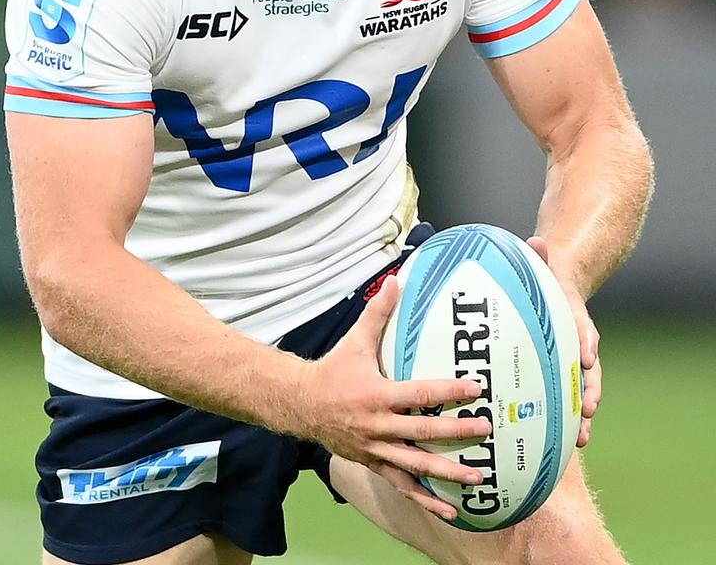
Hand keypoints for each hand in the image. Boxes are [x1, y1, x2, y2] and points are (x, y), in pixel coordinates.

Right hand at [304, 275, 489, 519]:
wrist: (302, 405)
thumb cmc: (334, 370)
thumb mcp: (356, 340)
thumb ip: (378, 313)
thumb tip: (396, 280)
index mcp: (377, 394)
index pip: (419, 394)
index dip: (448, 391)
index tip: (476, 389)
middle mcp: (378, 426)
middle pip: (423, 432)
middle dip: (457, 432)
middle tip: (486, 430)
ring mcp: (376, 449)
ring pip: (416, 466)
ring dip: (448, 473)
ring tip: (479, 478)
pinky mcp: (374, 464)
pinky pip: (403, 485)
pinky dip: (426, 499)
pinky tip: (451, 509)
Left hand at [527, 237, 600, 446]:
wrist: (558, 285)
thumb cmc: (544, 278)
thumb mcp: (542, 263)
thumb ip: (538, 254)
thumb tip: (536, 240)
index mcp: (573, 316)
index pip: (583, 328)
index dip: (585, 340)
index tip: (587, 356)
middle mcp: (578, 342)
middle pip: (590, 370)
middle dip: (590, 391)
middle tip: (589, 412)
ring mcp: (573, 359)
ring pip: (583, 390)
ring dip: (582, 414)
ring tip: (582, 439)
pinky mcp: (561, 371)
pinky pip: (566, 396)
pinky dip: (565, 416)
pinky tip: (559, 440)